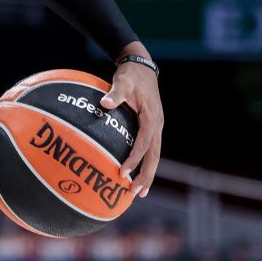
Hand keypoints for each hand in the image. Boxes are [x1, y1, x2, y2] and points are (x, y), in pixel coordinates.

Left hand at [99, 46, 162, 198]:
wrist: (142, 67)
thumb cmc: (130, 76)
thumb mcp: (122, 82)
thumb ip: (114, 94)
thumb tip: (104, 103)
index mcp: (151, 118)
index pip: (143, 144)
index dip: (134, 160)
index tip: (122, 173)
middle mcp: (157, 125)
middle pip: (154, 156)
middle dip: (146, 175)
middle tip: (135, 193)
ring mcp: (156, 127)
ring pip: (154, 155)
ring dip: (148, 174)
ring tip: (139, 192)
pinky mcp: (152, 128)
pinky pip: (150, 150)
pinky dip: (145, 164)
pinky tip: (137, 175)